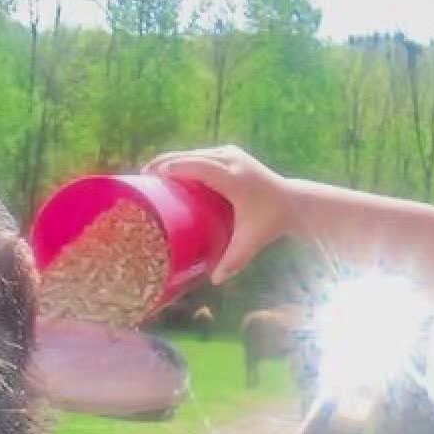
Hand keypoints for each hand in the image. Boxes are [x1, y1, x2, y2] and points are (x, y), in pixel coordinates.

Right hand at [143, 146, 295, 284]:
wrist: (292, 201)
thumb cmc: (270, 221)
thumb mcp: (251, 241)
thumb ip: (233, 261)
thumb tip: (215, 281)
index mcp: (234, 179)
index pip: (199, 167)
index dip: (174, 167)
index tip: (152, 175)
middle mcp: (231, 160)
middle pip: (191, 155)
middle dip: (165, 162)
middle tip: (141, 176)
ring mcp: (231, 153)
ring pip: (194, 152)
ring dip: (172, 159)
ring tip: (150, 173)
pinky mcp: (230, 153)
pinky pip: (201, 154)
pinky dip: (184, 159)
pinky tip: (170, 170)